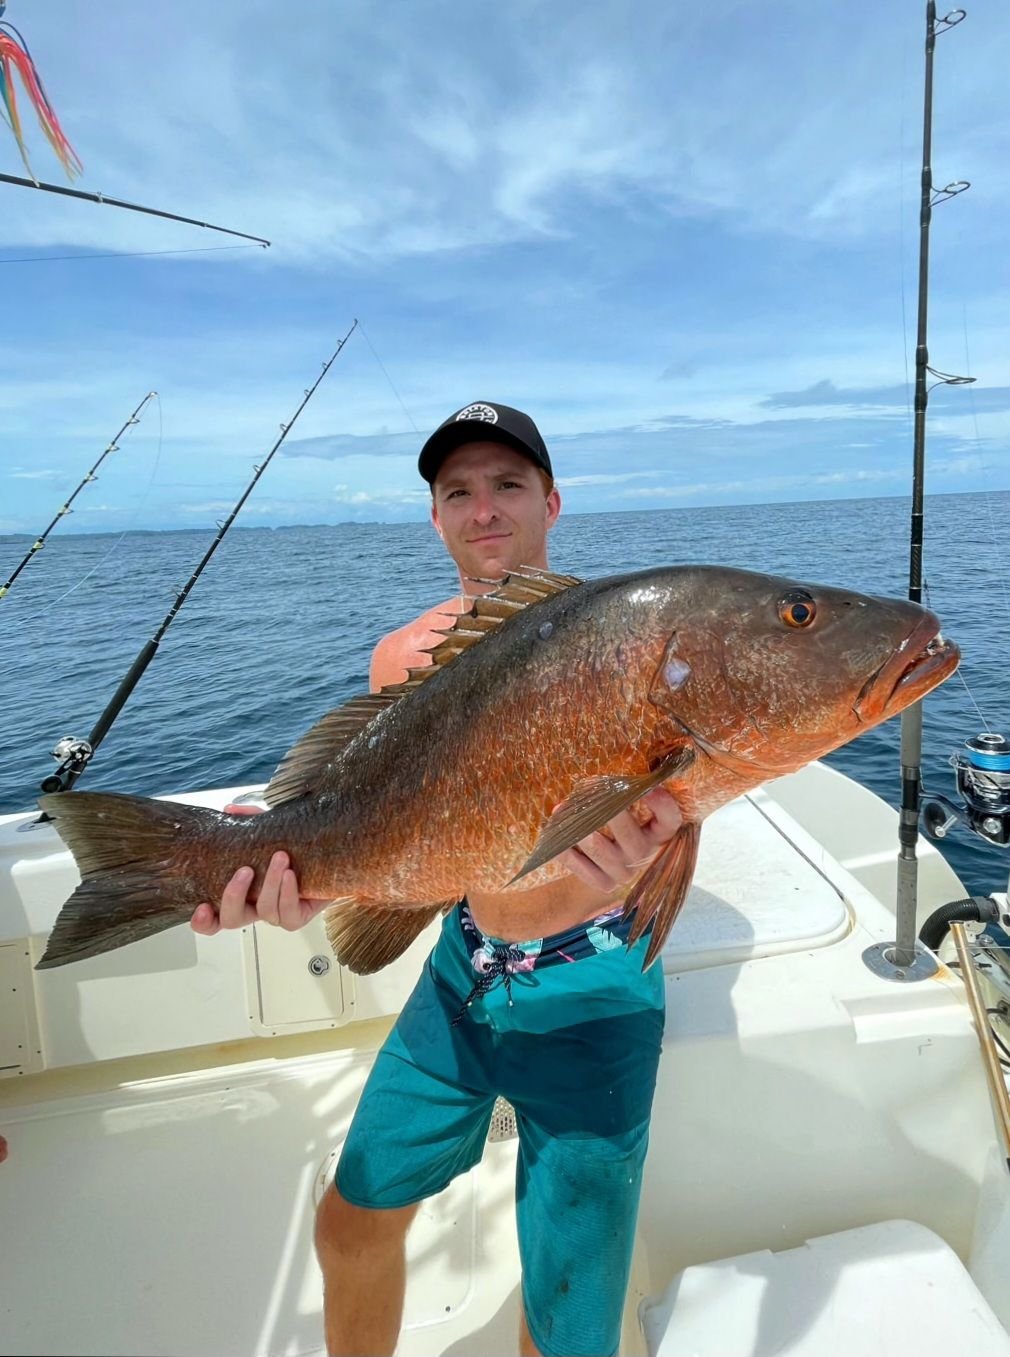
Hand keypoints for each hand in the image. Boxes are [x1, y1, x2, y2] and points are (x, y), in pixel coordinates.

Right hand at [189, 803, 323, 935]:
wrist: (329, 855)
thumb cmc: (294, 847)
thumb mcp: (269, 831)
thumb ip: (249, 821)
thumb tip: (229, 809)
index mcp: (241, 893)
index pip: (213, 917)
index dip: (202, 920)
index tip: (200, 907)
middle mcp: (255, 907)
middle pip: (232, 920)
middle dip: (234, 896)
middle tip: (245, 870)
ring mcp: (276, 914)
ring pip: (265, 912)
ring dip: (270, 883)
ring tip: (280, 857)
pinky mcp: (297, 917)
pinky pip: (288, 916)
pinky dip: (288, 893)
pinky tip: (290, 874)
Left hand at [558, 787, 682, 893]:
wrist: (602, 866)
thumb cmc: (615, 826)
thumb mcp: (629, 812)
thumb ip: (623, 796)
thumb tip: (601, 778)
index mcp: (658, 834)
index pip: (670, 821)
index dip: (663, 806)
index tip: (652, 788)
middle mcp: (644, 855)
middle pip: (626, 832)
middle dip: (605, 809)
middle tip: (588, 788)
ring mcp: (625, 873)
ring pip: (596, 846)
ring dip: (576, 826)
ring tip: (562, 808)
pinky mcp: (604, 884)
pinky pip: (578, 864)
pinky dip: (563, 847)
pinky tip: (554, 834)